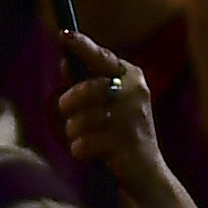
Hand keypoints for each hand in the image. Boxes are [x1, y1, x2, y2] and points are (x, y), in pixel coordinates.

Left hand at [61, 41, 173, 197]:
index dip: (81, 45)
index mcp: (131, 76)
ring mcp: (132, 116)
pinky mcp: (126, 142)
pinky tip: (93, 154)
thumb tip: (64, 64)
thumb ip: (88, 83)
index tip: (62, 35)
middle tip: (68, 113)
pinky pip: (83, 144)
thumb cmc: (120, 132)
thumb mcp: (107, 103)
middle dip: (68, 104)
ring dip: (75, 132)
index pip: (101, 56)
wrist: (145, 172)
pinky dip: (80, 151)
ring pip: (79, 120)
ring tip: (86, 138)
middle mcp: (135, 91)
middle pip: (84, 90)